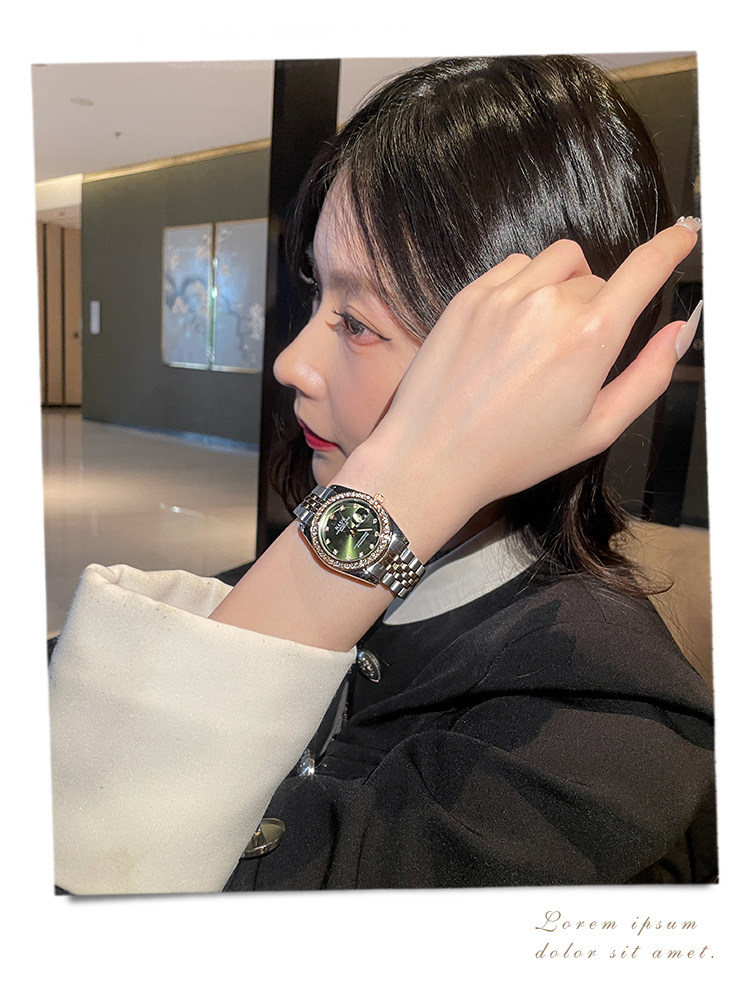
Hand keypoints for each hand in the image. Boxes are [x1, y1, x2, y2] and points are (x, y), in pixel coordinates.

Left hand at [348, 220, 700, 551]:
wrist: (433, 457)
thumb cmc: (513, 453)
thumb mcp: (597, 430)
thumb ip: (648, 375)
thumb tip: (680, 331)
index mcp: (588, 337)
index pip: (645, 269)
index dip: (672, 246)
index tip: (684, 233)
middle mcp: (548, 304)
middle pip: (599, 280)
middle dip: (598, 309)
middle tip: (572, 359)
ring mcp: (505, 294)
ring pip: (560, 261)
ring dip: (566, 285)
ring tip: (545, 336)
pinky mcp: (470, 294)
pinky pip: (516, 265)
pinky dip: (527, 284)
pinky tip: (514, 328)